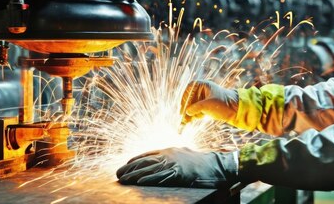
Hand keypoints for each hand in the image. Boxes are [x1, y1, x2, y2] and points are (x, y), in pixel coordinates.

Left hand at [116, 147, 237, 187]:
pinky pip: (161, 177)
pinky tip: (140, 183)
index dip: (135, 160)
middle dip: (130, 168)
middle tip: (118, 174)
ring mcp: (174, 163)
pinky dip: (149, 179)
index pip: (148, 154)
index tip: (126, 165)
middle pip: (145, 161)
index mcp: (169, 150)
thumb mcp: (183, 154)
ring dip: (135, 175)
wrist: (215, 165)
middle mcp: (169, 155)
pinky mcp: (178, 172)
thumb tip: (162, 160)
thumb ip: (172, 156)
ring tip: (123, 180)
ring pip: (150, 169)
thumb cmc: (200, 162)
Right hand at [180, 80, 238, 124]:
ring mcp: (203, 99)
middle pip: (189, 98)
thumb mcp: (209, 105)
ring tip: (184, 122)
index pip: (190, 88)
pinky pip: (195, 111)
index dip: (185, 97)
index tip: (183, 106)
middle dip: (186, 108)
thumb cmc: (224, 103)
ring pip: (192, 106)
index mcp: (203, 85)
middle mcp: (202, 91)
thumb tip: (187, 112)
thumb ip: (197, 108)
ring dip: (188, 114)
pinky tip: (188, 122)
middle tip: (182, 116)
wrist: (235, 110)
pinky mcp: (204, 107)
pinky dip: (192, 116)